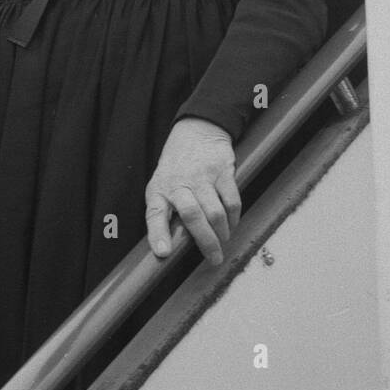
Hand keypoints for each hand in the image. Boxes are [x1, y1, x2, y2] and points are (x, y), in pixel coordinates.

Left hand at [145, 117, 239, 265]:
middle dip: (206, 243)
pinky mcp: (223, 171)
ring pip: (215, 212)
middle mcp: (180, 183)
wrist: (196, 130)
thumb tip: (170, 247)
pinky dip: (234, 218)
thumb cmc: (176, 166)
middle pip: (193, 216)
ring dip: (222, 233)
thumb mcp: (160, 185)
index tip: (164, 252)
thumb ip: (165, 211)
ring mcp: (203, 176)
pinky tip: (231, 225)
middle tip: (214, 259)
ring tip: (223, 242)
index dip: (158, 235)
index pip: (155, 214)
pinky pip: (232, 201)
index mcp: (159, 189)